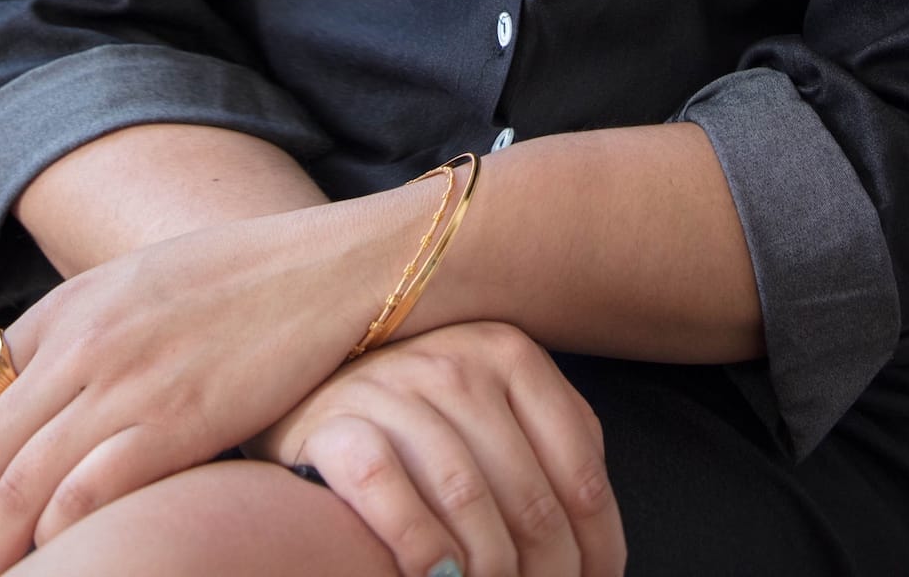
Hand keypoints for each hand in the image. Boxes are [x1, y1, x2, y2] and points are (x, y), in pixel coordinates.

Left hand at [0, 199, 404, 576]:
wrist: (326, 268)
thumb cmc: (244, 280)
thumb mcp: (140, 284)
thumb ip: (84, 333)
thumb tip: (39, 404)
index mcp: (67, 305)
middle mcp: (82, 343)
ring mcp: (126, 383)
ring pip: (19, 490)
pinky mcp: (176, 423)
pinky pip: (86, 498)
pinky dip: (60, 541)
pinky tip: (64, 560)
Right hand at [242, 320, 627, 576]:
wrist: (307, 383)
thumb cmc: (423, 414)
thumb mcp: (497, 405)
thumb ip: (553, 442)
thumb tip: (601, 547)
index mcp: (511, 353)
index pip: (581, 471)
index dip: (598, 550)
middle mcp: (456, 360)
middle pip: (531, 498)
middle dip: (547, 576)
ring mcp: (394, 387)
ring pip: (467, 499)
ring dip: (488, 572)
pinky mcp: (336, 421)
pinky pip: (389, 489)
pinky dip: (419, 545)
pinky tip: (434, 576)